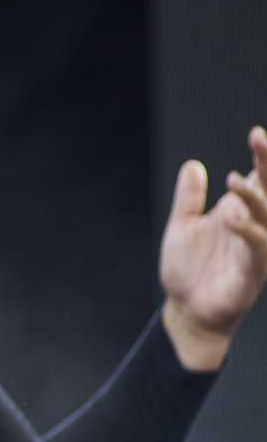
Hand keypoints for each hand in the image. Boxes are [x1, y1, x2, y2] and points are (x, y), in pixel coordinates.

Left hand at [158, 126, 266, 370]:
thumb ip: (189, 198)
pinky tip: (231, 218)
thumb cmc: (188, 269)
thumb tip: (194, 166)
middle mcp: (252, 226)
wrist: (186, 309)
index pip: (256, 179)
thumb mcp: (182, 226)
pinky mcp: (253, 271)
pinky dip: (248, 232)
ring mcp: (255, 247)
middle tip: (259, 137)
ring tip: (233, 180)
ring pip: (266, 216)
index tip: (257, 132)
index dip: (260, 157)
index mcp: (238, 212)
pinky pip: (257, 248)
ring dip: (254, 198)